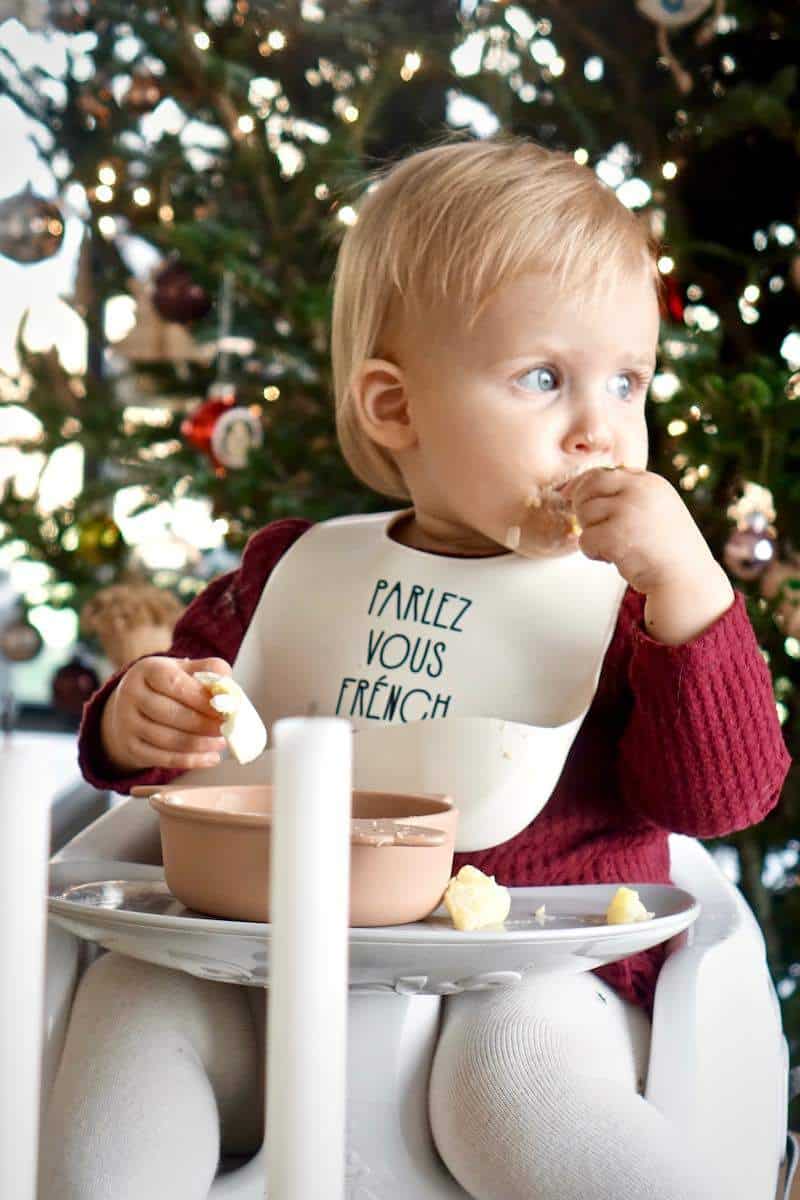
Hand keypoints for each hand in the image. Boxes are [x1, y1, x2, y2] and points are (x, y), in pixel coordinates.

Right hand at [101, 656, 231, 772]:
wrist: (127, 707)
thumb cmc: (164, 687)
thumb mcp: (182, 670)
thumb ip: (209, 671)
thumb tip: (229, 685)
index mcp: (147, 670)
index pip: (175, 683)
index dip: (202, 698)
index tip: (224, 707)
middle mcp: (131, 695)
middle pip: (171, 713)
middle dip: (204, 723)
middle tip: (226, 727)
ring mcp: (127, 723)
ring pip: (168, 739)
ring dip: (200, 744)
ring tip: (222, 742)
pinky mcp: (130, 747)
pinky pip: (163, 758)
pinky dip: (192, 760)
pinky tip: (211, 758)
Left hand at [562, 466, 733, 642]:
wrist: (685, 578)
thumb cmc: (665, 549)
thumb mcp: (653, 509)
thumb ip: (626, 495)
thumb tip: (575, 488)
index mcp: (648, 481)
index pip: (601, 473)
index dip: (581, 486)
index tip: (568, 497)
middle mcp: (638, 489)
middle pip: (587, 487)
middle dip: (581, 507)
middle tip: (594, 529)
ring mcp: (627, 510)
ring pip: (583, 514)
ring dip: (591, 534)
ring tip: (614, 547)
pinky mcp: (616, 535)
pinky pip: (585, 539)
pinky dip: (593, 553)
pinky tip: (612, 560)